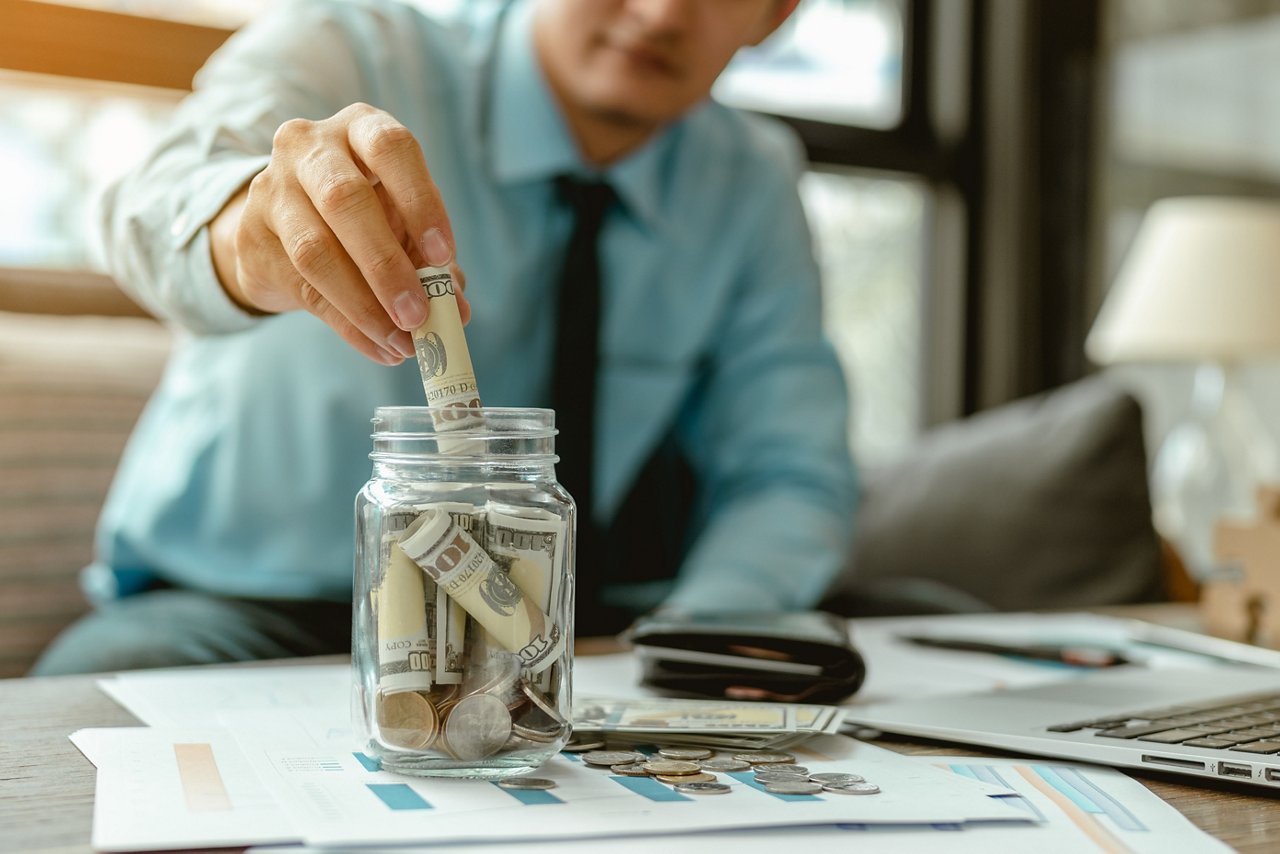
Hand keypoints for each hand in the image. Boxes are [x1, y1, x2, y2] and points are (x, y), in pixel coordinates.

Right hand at [210, 103, 470, 364]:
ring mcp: (273, 188)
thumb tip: (458, 311)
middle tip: (419, 315)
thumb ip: (431, 260)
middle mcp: (310, 146)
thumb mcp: (398, 221)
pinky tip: (380, 347)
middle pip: (344, 200)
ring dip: (365, 306)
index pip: (391, 148)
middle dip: (387, 266)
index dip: (420, 202)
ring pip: (316, 251)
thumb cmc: (360, 215)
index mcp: (360, 128)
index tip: (443, 256)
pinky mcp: (254, 236)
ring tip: (402, 342)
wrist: (281, 224)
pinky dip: (349, 326)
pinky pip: (304, 288)